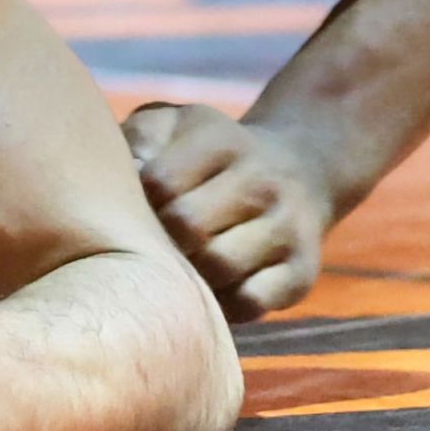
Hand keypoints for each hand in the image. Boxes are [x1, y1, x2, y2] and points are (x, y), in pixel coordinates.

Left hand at [122, 104, 332, 321]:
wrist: (296, 171)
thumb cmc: (210, 156)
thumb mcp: (174, 127)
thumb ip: (141, 138)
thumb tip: (129, 172)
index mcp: (222, 141)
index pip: (161, 182)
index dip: (139, 200)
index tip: (140, 204)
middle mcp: (262, 182)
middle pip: (189, 226)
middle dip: (163, 237)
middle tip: (156, 240)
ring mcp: (287, 228)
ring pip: (220, 266)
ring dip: (192, 272)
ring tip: (183, 263)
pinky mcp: (300, 273)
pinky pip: (250, 301)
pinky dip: (224, 303)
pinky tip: (215, 286)